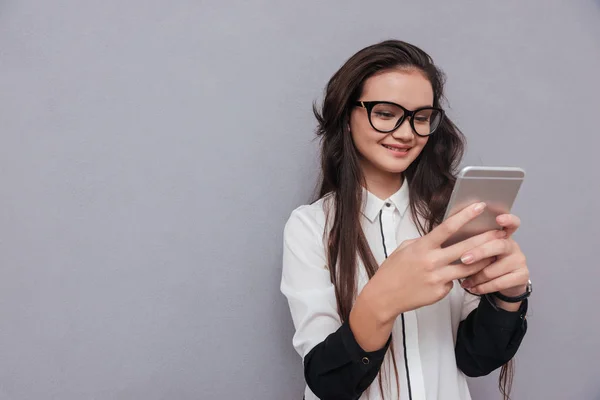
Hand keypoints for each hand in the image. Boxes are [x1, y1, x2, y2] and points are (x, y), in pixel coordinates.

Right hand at [365, 202, 504, 322]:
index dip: (465, 216)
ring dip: (483, 260)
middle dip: (485, 239)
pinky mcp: (440, 292)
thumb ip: (424, 242)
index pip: (448, 228)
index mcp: (422, 247)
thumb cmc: (392, 271)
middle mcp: (432, 261)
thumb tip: (440, 238)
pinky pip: (455, 282)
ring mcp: (437, 278)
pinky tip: (456, 275)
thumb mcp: (405, 249)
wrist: (384, 296)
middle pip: (466, 248)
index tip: (479, 207)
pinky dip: (458, 277)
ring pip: (468, 267)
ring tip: (494, 253)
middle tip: (500, 233)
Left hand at [459, 213, 528, 296]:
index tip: (498, 218)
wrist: (505, 286)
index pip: (512, 223)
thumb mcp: (481, 252)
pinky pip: (499, 282)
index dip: (508, 220)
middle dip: (479, 252)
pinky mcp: (522, 276)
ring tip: (464, 282)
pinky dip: (483, 287)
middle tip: (464, 259)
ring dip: (476, 276)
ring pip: (494, 268)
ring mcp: (520, 261)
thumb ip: (473, 244)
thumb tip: (451, 242)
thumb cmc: (487, 264)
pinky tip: (473, 288)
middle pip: (498, 245)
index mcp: (503, 236)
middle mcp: (513, 246)